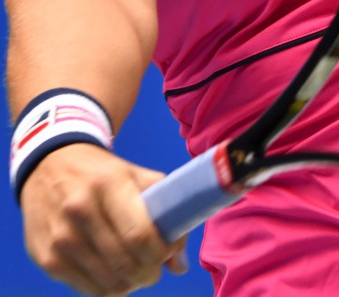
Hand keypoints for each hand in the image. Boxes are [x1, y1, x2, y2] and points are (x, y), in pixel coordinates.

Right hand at [19, 143, 188, 295]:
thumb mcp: (134, 176)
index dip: (162, 252)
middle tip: (154, 265)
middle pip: (126, 265)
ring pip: (109, 284)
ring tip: (135, 268)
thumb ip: (164, 213)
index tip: (169, 251)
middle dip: (150, 272)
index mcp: (108, 184)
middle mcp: (80, 210)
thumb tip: (180, 264)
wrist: (47, 166)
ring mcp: (61, 237)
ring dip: (130, 283)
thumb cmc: (100, 173)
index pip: (140, 235)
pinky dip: (107, 287)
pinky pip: (88, 290)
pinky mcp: (46, 258)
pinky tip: (112, 271)